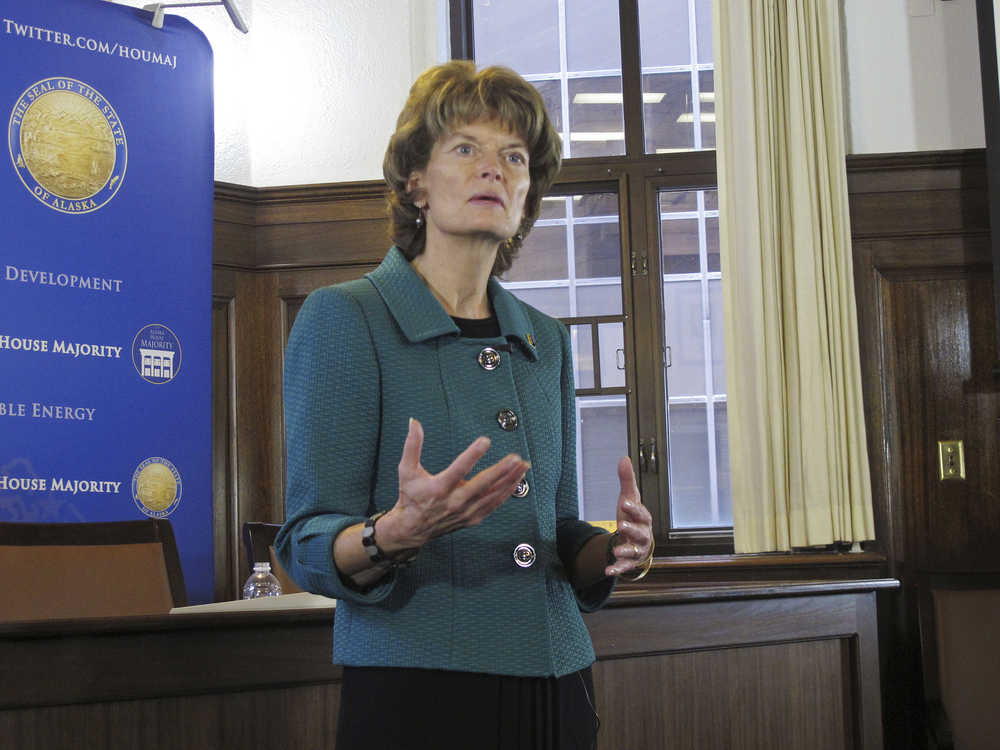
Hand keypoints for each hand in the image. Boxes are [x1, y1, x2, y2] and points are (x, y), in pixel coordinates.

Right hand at [377, 418, 529, 550]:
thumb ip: (412, 445)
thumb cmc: (411, 496)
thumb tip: (414, 422)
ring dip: (509, 480)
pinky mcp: (472, 518)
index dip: (472, 454)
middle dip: (501, 470)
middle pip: (482, 484)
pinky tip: (517, 481)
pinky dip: (507, 493)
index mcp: (439, 487)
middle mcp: (454, 501)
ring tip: (523, 466)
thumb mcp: (406, 470)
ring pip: (492, 495)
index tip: (485, 441)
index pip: (459, 469)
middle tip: (515, 458)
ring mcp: (465, 511)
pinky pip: (494, 505)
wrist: (413, 528)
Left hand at [605, 457, 652, 576]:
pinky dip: (617, 569)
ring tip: (615, 551)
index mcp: (643, 519)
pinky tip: (607, 571)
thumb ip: (627, 481)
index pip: (641, 513)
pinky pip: (625, 567)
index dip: (634, 508)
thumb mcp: (629, 499)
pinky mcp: (630, 562)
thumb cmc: (632, 518)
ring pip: (634, 552)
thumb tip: (624, 458)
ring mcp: (637, 550)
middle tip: (621, 525)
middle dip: (632, 530)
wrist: (634, 541)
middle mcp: (643, 535)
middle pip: (640, 533)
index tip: (624, 502)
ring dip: (625, 551)